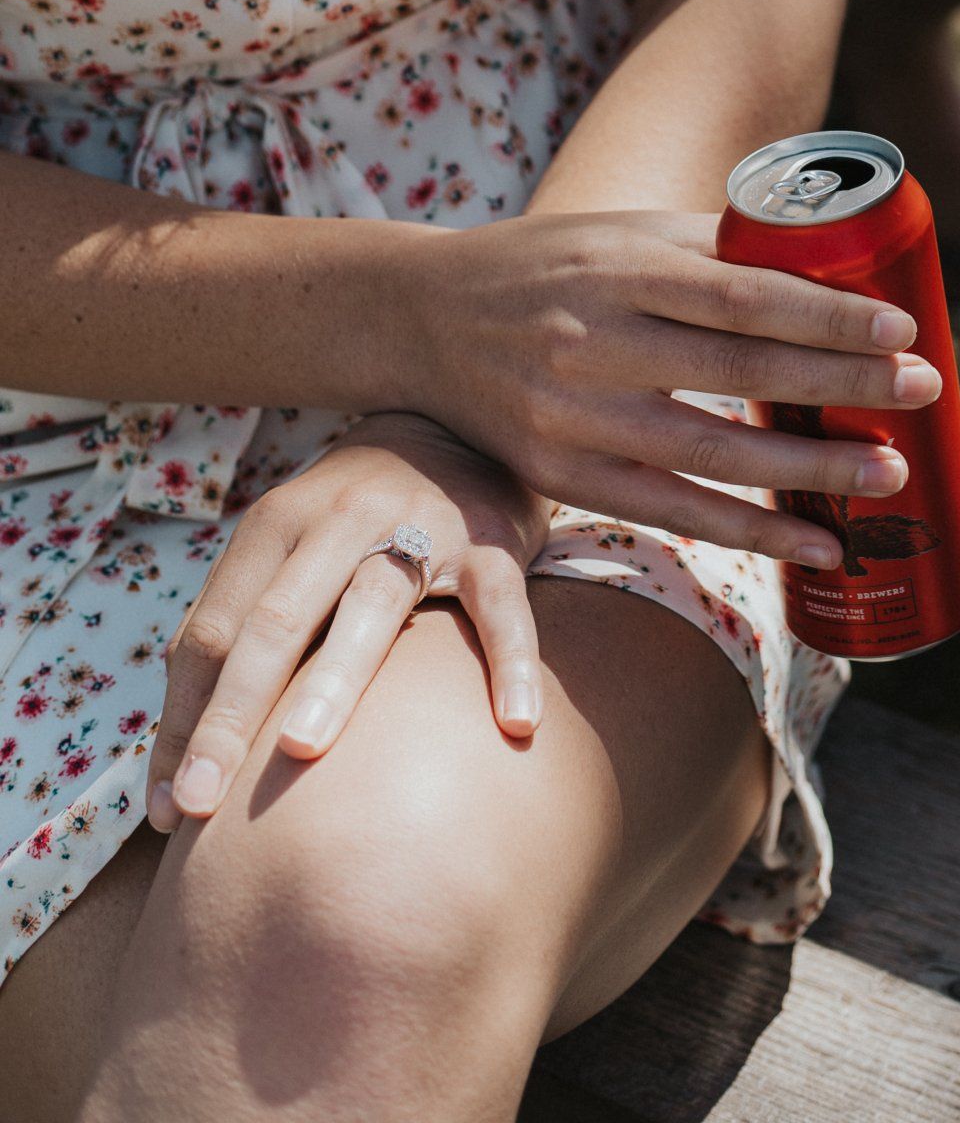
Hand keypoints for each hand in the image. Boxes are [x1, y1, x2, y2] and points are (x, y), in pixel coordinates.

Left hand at [148, 413, 547, 831]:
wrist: (456, 424)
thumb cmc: (350, 523)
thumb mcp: (286, 551)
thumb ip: (235, 634)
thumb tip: (173, 767)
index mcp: (275, 525)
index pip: (213, 632)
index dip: (184, 720)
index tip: (169, 809)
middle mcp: (337, 519)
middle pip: (274, 622)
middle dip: (230, 714)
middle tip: (200, 803)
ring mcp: (418, 525)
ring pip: (371, 605)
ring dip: (334, 678)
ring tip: (301, 752)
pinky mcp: (490, 541)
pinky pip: (500, 605)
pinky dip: (510, 659)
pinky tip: (516, 723)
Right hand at [417, 208, 939, 564]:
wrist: (419, 320)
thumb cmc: (548, 264)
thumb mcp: (621, 233)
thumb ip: (712, 248)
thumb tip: (830, 260)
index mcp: (619, 269)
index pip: (742, 296)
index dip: (826, 316)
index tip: (902, 327)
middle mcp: (594, 343)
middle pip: (739, 373)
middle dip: (841, 385)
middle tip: (924, 390)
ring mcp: (574, 417)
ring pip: (712, 455)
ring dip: (810, 471)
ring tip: (889, 474)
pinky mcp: (562, 474)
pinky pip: (672, 511)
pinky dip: (750, 532)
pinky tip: (816, 543)